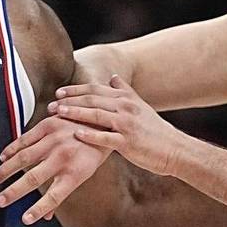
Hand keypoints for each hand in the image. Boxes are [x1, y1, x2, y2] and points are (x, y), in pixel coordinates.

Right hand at [0, 115, 112, 223]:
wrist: (103, 121)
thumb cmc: (92, 152)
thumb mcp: (83, 174)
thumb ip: (62, 193)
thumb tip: (46, 217)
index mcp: (74, 173)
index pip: (54, 196)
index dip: (39, 209)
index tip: (26, 219)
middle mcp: (63, 157)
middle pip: (34, 178)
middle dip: (14, 192)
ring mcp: (55, 140)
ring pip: (24, 158)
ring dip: (7, 170)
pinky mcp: (48, 125)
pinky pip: (25, 139)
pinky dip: (12, 149)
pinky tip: (3, 157)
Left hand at [48, 75, 187, 175]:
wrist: (174, 149)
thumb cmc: (155, 131)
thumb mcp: (141, 106)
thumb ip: (125, 91)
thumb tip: (114, 77)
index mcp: (126, 99)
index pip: (96, 89)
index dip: (76, 89)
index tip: (59, 92)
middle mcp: (125, 107)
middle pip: (92, 99)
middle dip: (70, 100)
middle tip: (51, 104)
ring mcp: (127, 124)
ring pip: (96, 114)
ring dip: (75, 112)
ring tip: (58, 113)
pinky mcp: (128, 142)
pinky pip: (106, 137)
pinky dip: (90, 135)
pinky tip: (76, 133)